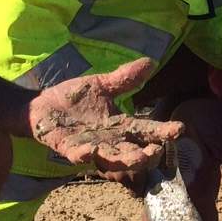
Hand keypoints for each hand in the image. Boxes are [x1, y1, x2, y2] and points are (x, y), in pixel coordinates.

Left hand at [30, 57, 181, 175]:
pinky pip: (77, 154)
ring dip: (124, 159)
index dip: (162, 132)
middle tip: (157, 150)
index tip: (179, 129)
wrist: (41, 106)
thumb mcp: (103, 85)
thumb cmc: (74, 99)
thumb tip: (150, 61)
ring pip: (110, 158)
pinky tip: (90, 152)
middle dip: (145, 154)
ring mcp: (89, 146)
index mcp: (120, 126)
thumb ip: (125, 78)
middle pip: (132, 151)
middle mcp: (109, 140)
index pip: (146, 131)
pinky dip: (83, 154)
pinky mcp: (67, 148)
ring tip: (138, 158)